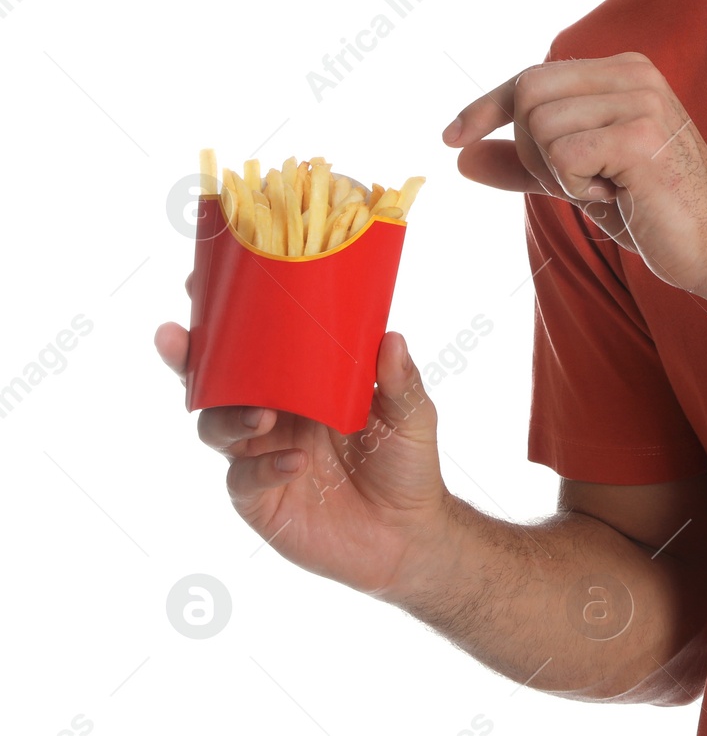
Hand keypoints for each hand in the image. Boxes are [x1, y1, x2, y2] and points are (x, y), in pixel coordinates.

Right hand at [154, 272, 454, 604]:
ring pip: (217, 427)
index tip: (200, 284)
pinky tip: (294, 462)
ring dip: (230, 416)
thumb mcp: (412, 414)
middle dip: (192, 359)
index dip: (226, 320)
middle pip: (216, 383)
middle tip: (179, 336)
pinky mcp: (262, 500)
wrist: (409, 535)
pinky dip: (264, 466)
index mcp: (302, 383)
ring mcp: (262, 456)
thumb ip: (399, 380)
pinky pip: (244, 478)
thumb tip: (392, 336)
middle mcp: (274, 415)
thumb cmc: (407, 463)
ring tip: (262, 416)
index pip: (257, 347)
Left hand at [442, 51, 706, 297]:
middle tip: (581, 182)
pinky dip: (575, 188)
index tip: (452, 137)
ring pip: (539, 127)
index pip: (531, 76)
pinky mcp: (639, 135)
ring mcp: (640, 100)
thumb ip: (524, 162)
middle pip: (527, 92)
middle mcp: (633, 73)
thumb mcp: (577, 180)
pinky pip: (561, 156)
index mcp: (623, 71)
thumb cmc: (655, 211)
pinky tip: (618, 195)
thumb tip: (462, 155)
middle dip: (531, 150)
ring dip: (558, 174)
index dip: (486, 106)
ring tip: (609, 188)